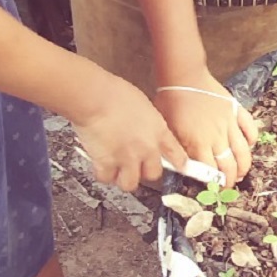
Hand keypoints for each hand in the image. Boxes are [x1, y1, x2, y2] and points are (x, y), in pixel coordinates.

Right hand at [72, 76, 188, 191]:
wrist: (96, 97)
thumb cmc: (115, 93)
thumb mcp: (143, 105)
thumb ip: (147, 122)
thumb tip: (142, 128)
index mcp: (158, 131)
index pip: (176, 154)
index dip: (178, 163)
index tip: (180, 167)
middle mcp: (146, 149)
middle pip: (153, 174)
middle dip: (144, 171)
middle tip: (135, 165)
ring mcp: (127, 158)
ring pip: (130, 183)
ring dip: (123, 177)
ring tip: (116, 170)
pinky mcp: (107, 164)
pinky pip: (106, 178)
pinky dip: (102, 174)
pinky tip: (100, 166)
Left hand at [155, 71, 258, 186]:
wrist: (184, 76)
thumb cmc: (171, 102)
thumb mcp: (168, 130)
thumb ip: (178, 149)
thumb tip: (183, 165)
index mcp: (199, 144)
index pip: (211, 172)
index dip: (214, 184)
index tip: (214, 189)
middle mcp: (217, 137)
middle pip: (230, 166)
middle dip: (231, 180)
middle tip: (228, 185)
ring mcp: (229, 124)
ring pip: (243, 152)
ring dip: (244, 165)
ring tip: (241, 172)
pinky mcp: (236, 111)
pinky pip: (250, 129)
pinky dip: (252, 139)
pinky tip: (249, 145)